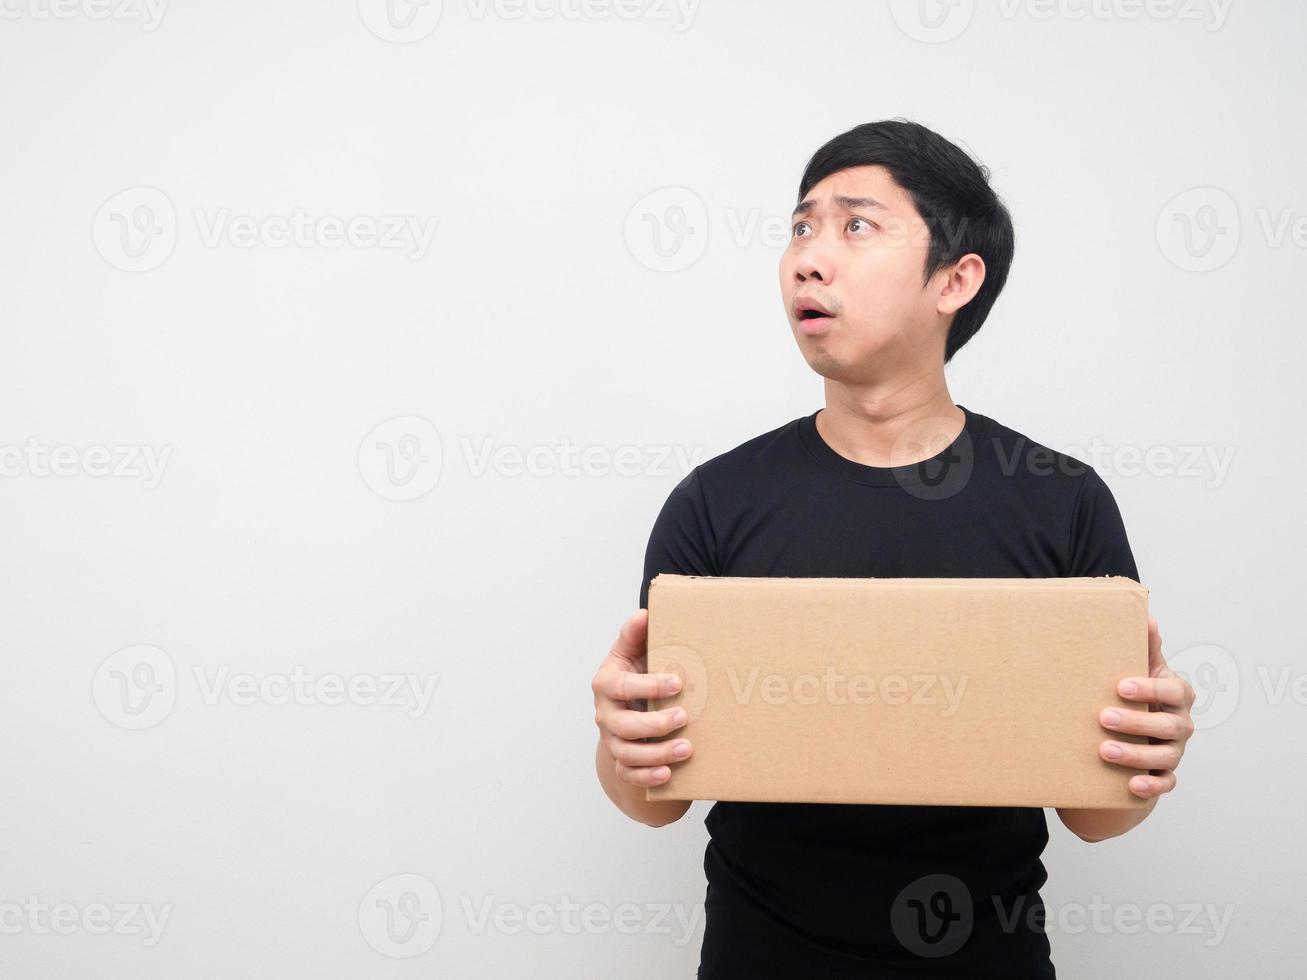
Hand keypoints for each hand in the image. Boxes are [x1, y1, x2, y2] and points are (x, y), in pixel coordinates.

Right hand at [591, 609, 693, 787]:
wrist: (624, 708)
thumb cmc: (633, 674)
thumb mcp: (631, 652)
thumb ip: (635, 635)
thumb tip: (644, 613)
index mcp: (606, 683)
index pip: (621, 686)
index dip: (648, 685)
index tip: (677, 682)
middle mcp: (605, 714)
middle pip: (624, 725)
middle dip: (655, 723)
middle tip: (684, 716)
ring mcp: (611, 740)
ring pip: (629, 753)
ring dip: (658, 753)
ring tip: (687, 749)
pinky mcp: (621, 761)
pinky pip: (630, 774)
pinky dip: (648, 776)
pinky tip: (669, 773)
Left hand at [1098, 616, 1195, 799]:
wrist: (1135, 731)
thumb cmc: (1138, 693)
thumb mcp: (1142, 668)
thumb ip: (1145, 646)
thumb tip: (1146, 614)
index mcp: (1176, 694)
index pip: (1174, 690)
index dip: (1150, 688)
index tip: (1120, 686)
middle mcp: (1180, 723)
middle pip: (1170, 725)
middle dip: (1138, 722)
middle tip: (1103, 717)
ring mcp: (1175, 750)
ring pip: (1167, 756)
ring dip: (1137, 755)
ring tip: (1104, 750)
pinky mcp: (1165, 774)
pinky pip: (1166, 784)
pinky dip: (1152, 786)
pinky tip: (1132, 784)